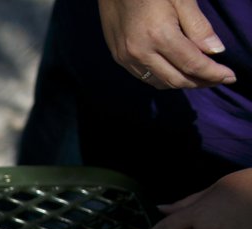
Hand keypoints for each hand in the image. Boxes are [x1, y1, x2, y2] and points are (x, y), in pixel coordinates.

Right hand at [99, 0, 235, 87]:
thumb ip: (198, 26)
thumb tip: (215, 51)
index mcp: (159, 35)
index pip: (192, 64)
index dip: (213, 73)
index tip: (230, 77)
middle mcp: (140, 51)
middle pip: (176, 79)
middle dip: (200, 82)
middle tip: (217, 78)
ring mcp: (126, 57)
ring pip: (160, 83)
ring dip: (182, 83)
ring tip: (198, 76)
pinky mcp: (119, 57)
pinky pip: (145, 76)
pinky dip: (164, 78)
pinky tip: (175, 69)